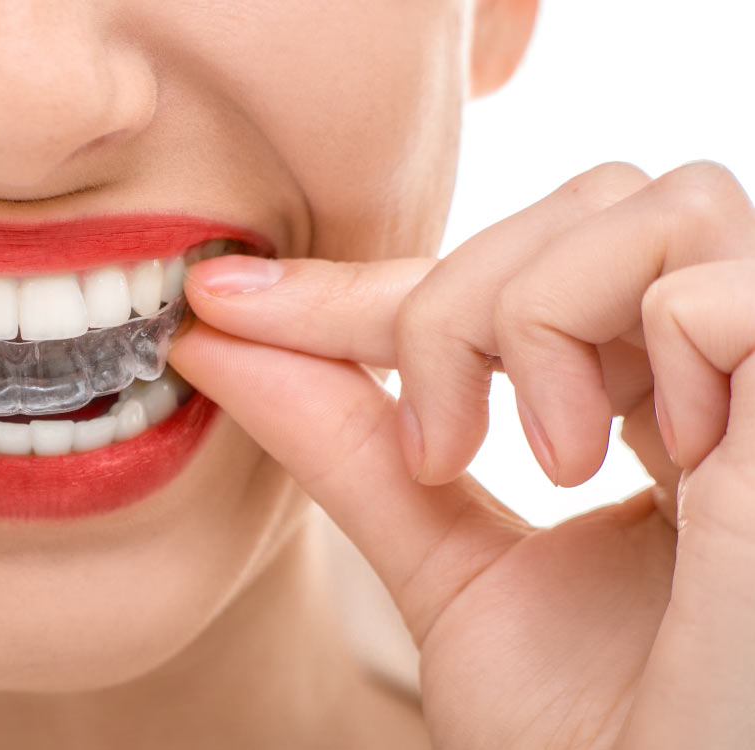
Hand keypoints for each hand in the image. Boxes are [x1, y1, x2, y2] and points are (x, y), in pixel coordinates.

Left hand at [171, 161, 754, 748]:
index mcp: (649, 407)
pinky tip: (661, 462)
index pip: (499, 281)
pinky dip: (661, 346)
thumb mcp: (444, 569)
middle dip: (455, 305)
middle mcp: (727, 375)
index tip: (222, 303)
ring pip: (658, 204)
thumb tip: (214, 341)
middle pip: (584, 206)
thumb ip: (349, 447)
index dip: (362, 286)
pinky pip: (724, 282)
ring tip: (555, 461)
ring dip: (544, 320)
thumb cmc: (590, 731)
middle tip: (439, 447)